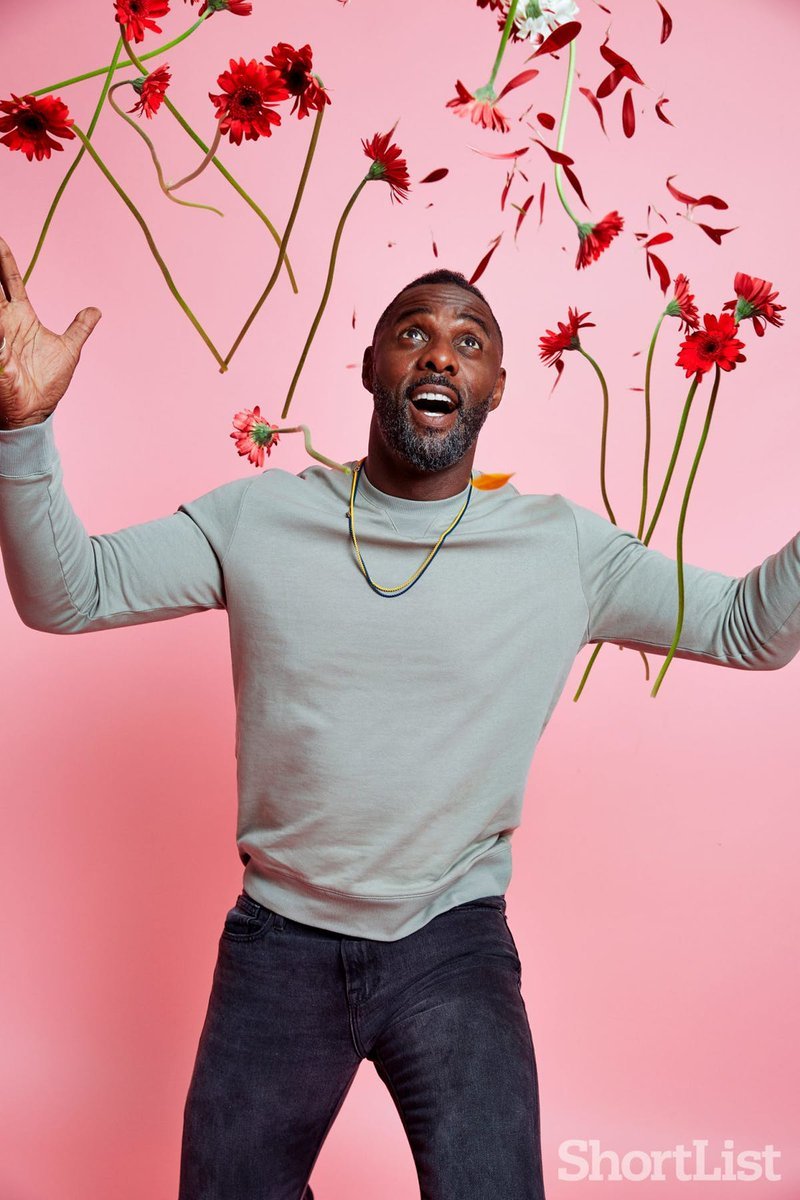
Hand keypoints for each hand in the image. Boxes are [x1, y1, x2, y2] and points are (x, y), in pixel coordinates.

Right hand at [0, 236, 101, 428]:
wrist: (35, 411)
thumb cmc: (47, 383)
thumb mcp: (70, 349)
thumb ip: (80, 327)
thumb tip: (96, 310)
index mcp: (21, 316)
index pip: (10, 281)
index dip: (4, 260)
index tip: (0, 238)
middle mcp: (4, 321)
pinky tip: (2, 331)